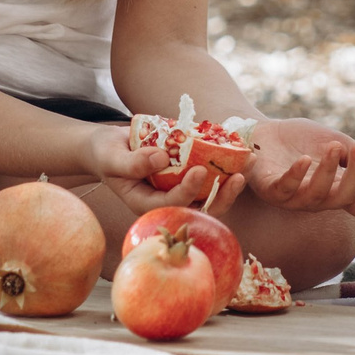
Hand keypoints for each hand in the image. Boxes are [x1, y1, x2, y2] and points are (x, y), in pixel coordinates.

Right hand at [82, 123, 247, 217]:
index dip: (189, 190)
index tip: (201, 170)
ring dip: (231, 181)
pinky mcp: (187, 175)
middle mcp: (167, 200)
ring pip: (210, 193)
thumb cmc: (105, 154)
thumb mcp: (110, 156)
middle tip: (239, 176)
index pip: (173, 204)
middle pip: (200, 206)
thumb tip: (161, 158)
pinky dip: (225, 164)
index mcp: (147, 204)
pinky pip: (210, 175)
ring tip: (249, 161)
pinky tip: (240, 148)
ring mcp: (179, 189)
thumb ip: (132, 162)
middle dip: (222, 195)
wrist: (109, 147)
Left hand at [241, 117, 354, 220]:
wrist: (264, 131)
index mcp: (337, 191)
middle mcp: (318, 199)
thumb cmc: (301, 141)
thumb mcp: (339, 145)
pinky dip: (296, 176)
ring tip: (334, 145)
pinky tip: (305, 159)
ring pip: (317, 197)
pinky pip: (284, 190)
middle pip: (344, 200)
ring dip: (328, 171)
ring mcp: (293, 197)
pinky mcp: (269, 189)